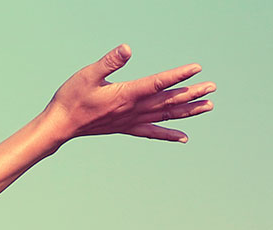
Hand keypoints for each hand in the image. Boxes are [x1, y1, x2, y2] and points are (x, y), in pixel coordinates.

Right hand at [44, 44, 216, 143]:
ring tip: (208, 106)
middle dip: (191, 93)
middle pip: (167, 101)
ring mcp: (130, 121)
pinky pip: (151, 132)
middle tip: (212, 87)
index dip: (178, 75)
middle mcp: (132, 110)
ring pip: (165, 116)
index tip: (197, 68)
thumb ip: (109, 61)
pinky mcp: (125, 127)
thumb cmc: (71, 98)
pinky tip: (183, 137)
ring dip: (187, 111)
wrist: (59, 126)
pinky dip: (168, 134)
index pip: (158, 83)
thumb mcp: (87, 75)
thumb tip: (128, 49)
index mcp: (125, 95)